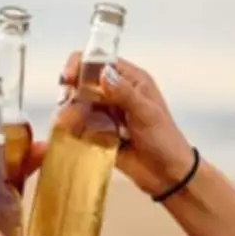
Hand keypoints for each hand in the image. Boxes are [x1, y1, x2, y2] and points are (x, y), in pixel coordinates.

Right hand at [59, 53, 193, 195]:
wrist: (168, 174)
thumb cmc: (164, 140)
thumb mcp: (147, 113)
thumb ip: (124, 93)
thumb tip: (103, 73)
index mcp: (131, 80)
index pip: (101, 61)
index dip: (81, 64)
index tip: (68, 78)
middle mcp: (116, 93)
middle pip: (85, 81)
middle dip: (72, 90)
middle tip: (67, 103)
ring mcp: (106, 113)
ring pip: (79, 103)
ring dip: (70, 110)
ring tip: (67, 120)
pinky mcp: (99, 133)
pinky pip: (80, 125)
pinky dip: (72, 127)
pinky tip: (69, 132)